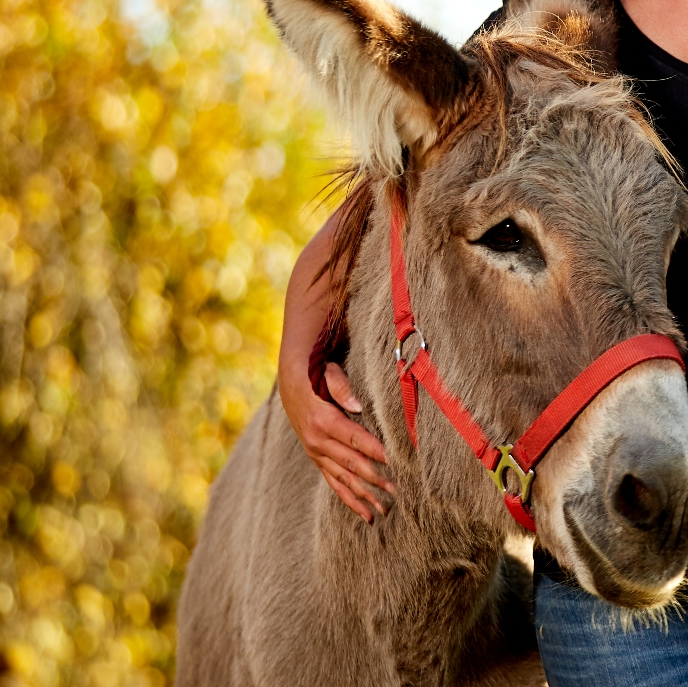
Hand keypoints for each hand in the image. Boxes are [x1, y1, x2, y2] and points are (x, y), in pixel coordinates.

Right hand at [279, 208, 391, 522]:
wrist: (333, 250)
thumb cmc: (348, 240)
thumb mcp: (351, 227)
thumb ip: (367, 211)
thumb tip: (388, 177)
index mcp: (302, 327)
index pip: (302, 380)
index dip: (331, 400)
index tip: (364, 416)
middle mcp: (299, 359)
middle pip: (310, 423)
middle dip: (347, 453)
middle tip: (386, 477)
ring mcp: (308, 382)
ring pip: (317, 445)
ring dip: (347, 474)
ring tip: (382, 503)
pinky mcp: (324, 399)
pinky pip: (327, 451)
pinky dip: (345, 479)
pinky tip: (368, 509)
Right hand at [281, 354, 390, 522]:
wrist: (290, 383)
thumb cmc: (317, 375)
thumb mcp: (328, 373)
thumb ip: (342, 388)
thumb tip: (357, 406)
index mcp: (323, 421)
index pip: (356, 439)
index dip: (377, 452)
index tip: (397, 463)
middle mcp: (317, 442)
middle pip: (352, 463)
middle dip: (376, 478)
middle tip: (399, 490)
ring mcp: (316, 453)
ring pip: (343, 479)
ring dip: (365, 495)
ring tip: (385, 510)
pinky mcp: (317, 459)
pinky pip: (334, 483)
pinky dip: (349, 499)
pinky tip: (365, 514)